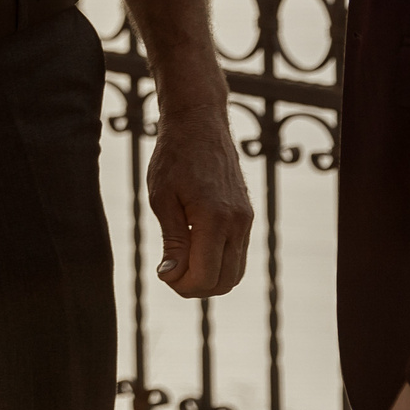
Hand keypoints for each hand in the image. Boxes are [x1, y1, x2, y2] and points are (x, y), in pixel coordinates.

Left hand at [146, 107, 252, 297]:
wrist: (199, 121)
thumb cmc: (174, 156)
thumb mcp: (162, 198)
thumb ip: (172, 241)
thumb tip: (171, 276)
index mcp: (215, 218)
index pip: (206, 276)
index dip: (182, 286)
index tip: (162, 273)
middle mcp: (238, 223)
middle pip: (225, 282)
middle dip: (196, 287)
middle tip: (170, 272)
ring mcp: (246, 220)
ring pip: (236, 272)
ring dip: (210, 278)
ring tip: (181, 263)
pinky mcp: (247, 216)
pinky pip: (239, 254)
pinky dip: (220, 263)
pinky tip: (195, 250)